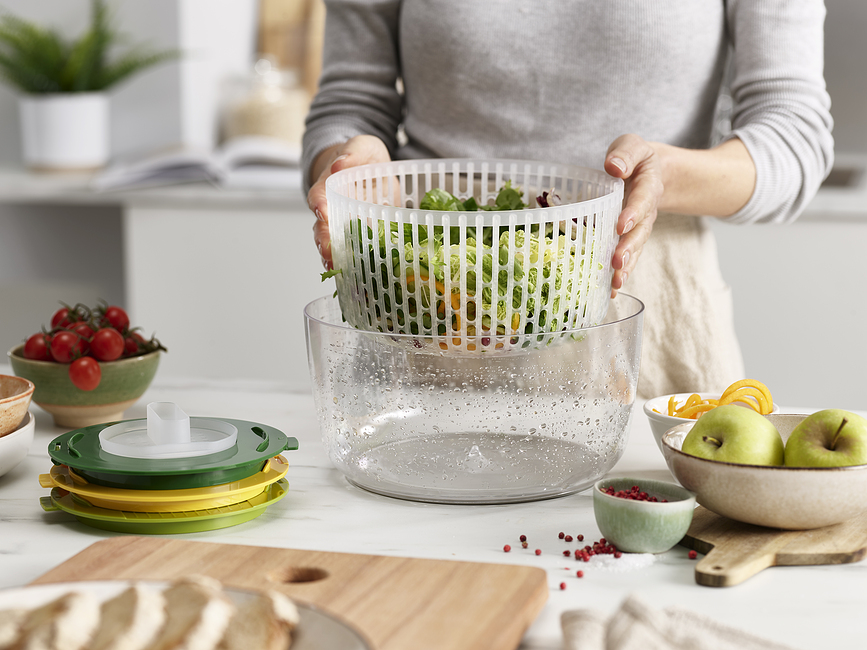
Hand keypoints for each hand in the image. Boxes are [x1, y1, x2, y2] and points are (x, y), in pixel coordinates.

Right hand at [308, 135, 390, 269]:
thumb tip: (340, 164)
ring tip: (338, 269)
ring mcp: (344, 225)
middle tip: (328, 253)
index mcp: (328, 186)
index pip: (319, 197)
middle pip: (322, 227)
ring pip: (334, 243)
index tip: (322, 214)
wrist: (370, 167)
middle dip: (324, 241)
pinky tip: (360, 277)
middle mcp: (331, 209)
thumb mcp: (361, 146)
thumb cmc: (362, 155)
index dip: (320, 206)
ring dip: (334, 257)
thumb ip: (352, 153)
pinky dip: (355, 263)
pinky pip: (354, 250)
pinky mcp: (360, 234)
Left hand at [603, 134, 663, 298]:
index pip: (642, 199)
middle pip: (640, 231)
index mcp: (648, 185)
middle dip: (629, 247)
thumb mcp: (633, 146)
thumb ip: (625, 153)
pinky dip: (621, 274)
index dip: (633, 212)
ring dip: (626, 266)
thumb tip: (613, 166)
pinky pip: (629, 257)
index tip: (620, 225)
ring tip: (615, 283)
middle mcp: (646, 210)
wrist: (651, 171)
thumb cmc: (634, 158)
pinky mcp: (631, 238)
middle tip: (617, 263)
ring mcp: (640, 227)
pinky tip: (610, 292)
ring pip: (635, 249)